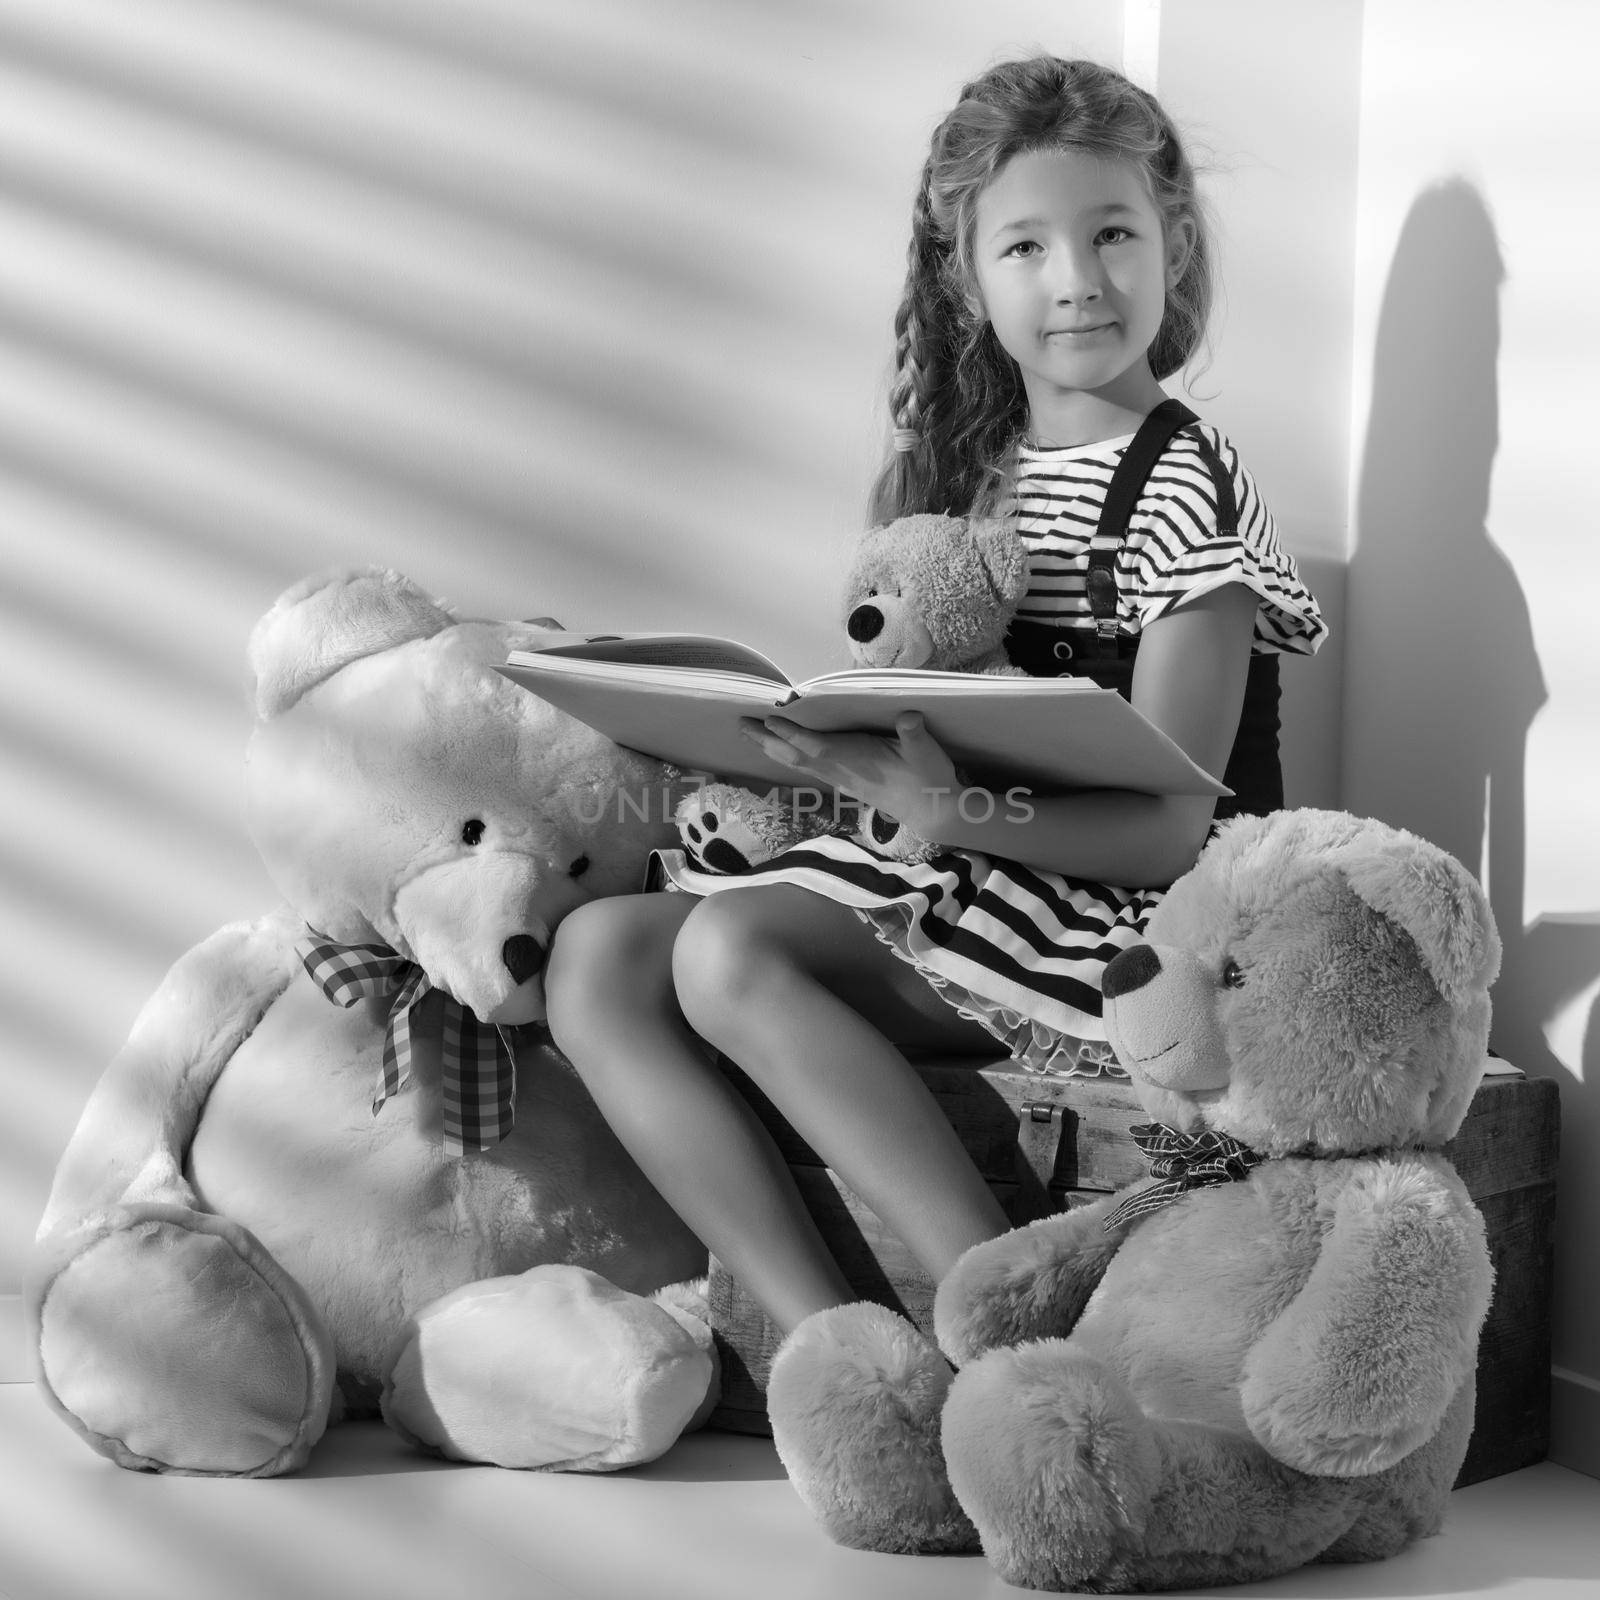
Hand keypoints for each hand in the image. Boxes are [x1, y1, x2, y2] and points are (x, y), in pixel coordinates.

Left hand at [738, 711, 959, 836]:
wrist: (932, 813)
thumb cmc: (930, 780)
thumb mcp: (928, 754)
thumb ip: (915, 735)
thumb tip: (909, 718)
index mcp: (859, 761)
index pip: (818, 747)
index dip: (793, 735)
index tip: (770, 720)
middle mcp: (843, 772)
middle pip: (797, 757)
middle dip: (768, 742)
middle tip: (741, 726)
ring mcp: (842, 779)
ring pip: (799, 764)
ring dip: (773, 750)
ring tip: (752, 735)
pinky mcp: (845, 783)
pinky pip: (809, 768)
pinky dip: (790, 757)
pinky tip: (782, 752)